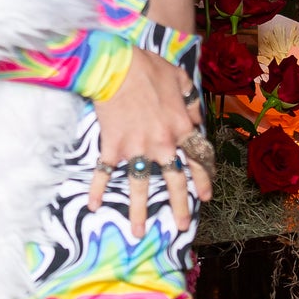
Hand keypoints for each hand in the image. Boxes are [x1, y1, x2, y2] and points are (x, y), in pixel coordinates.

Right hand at [88, 47, 209, 238]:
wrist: (117, 65)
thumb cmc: (148, 68)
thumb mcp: (180, 78)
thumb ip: (191, 101)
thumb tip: (195, 117)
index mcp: (181, 127)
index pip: (198, 159)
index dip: (204, 178)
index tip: (205, 196)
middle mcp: (162, 144)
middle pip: (175, 181)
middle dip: (179, 206)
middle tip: (182, 226)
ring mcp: (137, 148)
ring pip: (141, 185)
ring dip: (139, 211)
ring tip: (138, 232)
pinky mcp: (113, 147)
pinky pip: (106, 172)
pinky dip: (97, 188)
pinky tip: (93, 206)